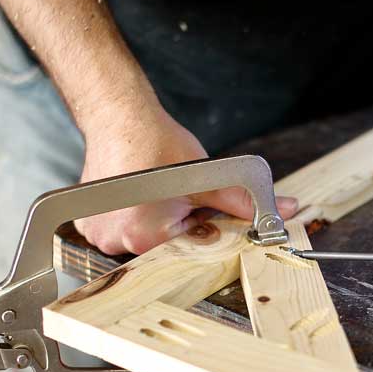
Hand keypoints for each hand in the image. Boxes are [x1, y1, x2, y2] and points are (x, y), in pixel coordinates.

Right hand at [76, 123, 297, 254]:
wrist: (120, 118)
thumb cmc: (159, 145)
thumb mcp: (209, 179)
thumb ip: (245, 203)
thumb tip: (284, 212)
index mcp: (145, 235)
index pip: (188, 252)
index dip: (199, 232)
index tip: (197, 212)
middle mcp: (116, 241)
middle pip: (164, 250)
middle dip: (178, 228)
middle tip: (175, 198)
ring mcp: (99, 235)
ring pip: (142, 243)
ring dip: (155, 224)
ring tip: (154, 195)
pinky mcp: (89, 225)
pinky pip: (120, 233)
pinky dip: (133, 219)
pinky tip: (137, 198)